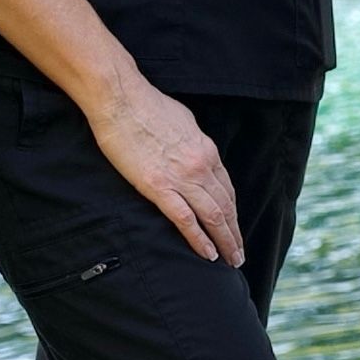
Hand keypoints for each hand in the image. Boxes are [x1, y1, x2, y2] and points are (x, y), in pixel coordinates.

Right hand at [84, 75, 242, 265]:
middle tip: (239, 254)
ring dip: (224, 241)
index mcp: (207, 151)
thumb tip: (195, 154)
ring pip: (213, 216)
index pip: (227, 189)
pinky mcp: (157, 186)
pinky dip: (199, 239)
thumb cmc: (147, 106)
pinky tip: (208, 254)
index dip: (233, 213)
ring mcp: (181, 177)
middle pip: (226, 206)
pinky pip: (185, 219)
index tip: (235, 228)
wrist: (120, 99)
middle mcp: (200, 166)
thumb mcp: (183, 122)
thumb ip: (193, 144)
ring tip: (230, 259)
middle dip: (234, 233)